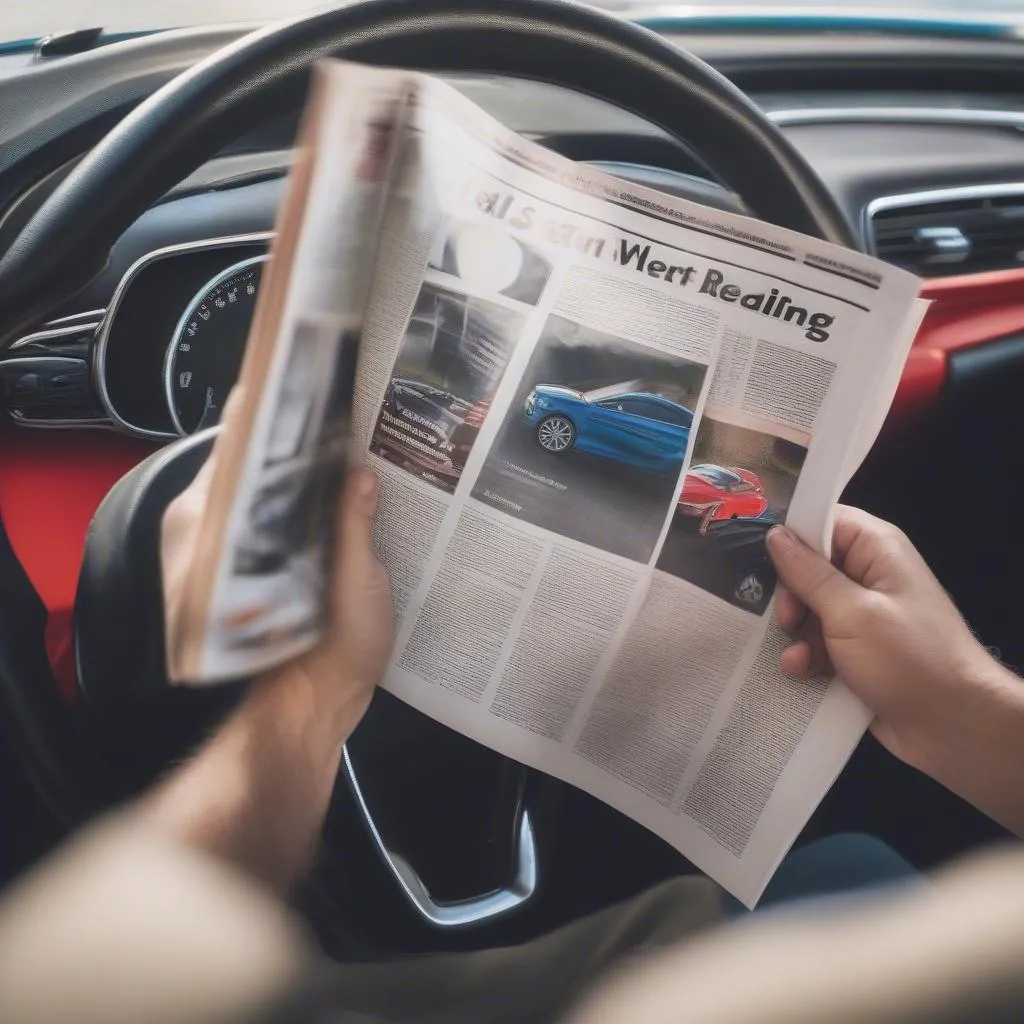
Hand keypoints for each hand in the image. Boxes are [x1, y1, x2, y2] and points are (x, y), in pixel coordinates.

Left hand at [162, 390, 392, 746]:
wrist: (314, 704)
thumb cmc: (330, 654)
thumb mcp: (355, 588)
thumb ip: (355, 528)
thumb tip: (361, 475)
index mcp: (224, 533)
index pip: (234, 449)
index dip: (262, 409)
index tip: (294, 372)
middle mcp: (218, 533)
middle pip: (246, 459)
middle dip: (285, 427)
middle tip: (332, 393)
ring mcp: (236, 547)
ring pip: (259, 482)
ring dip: (293, 457)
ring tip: (338, 424)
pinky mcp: (258, 559)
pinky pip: (273, 507)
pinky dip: (297, 488)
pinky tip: (335, 477)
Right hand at [766, 507, 1005, 769]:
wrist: (952, 726)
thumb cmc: (907, 659)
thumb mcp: (850, 613)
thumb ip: (808, 573)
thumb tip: (776, 534)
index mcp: (877, 550)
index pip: (825, 520)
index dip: (793, 537)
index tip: (767, 562)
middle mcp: (869, 575)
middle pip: (809, 566)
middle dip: (790, 594)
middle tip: (787, 619)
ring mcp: (863, 615)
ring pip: (808, 607)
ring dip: (795, 632)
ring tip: (796, 655)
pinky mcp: (856, 649)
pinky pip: (817, 641)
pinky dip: (806, 654)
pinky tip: (800, 671)